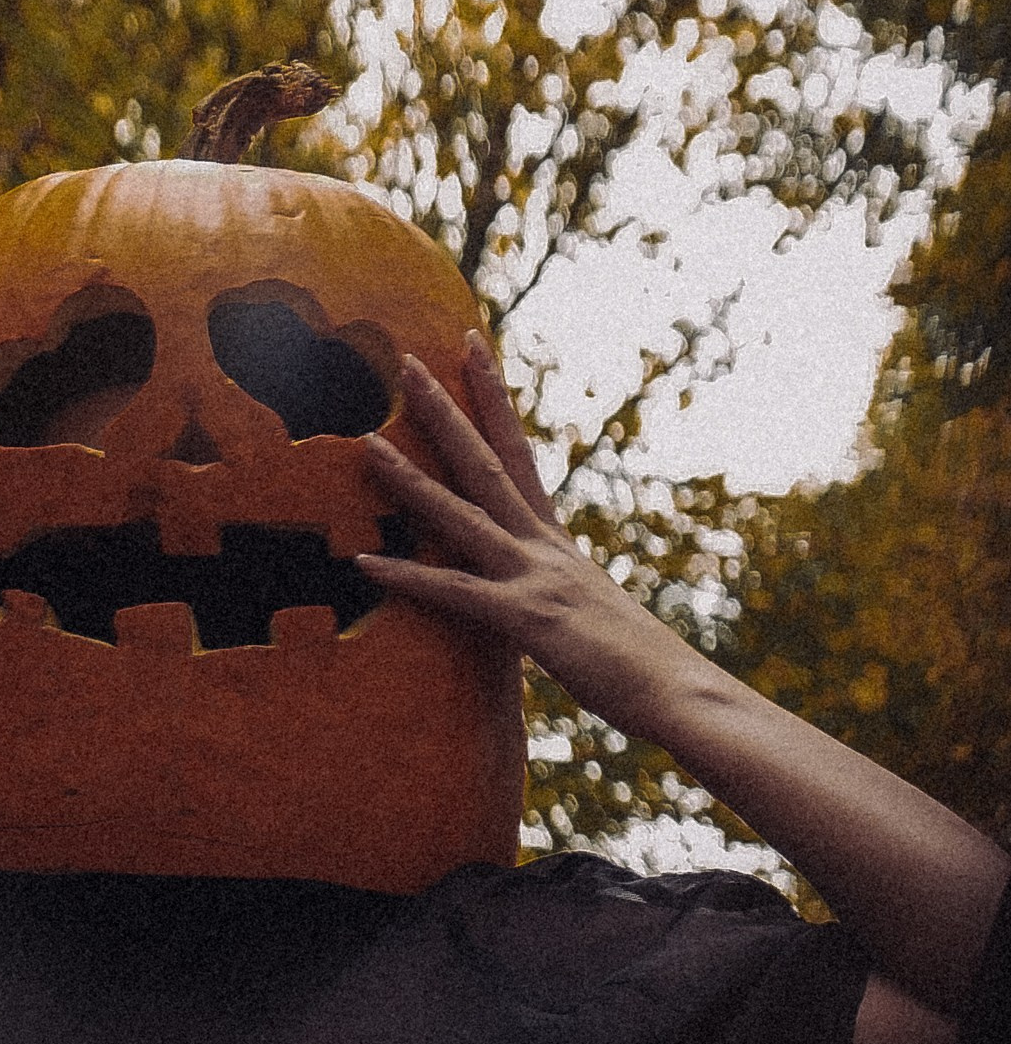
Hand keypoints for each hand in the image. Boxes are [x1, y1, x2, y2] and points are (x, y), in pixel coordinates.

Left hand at [357, 339, 694, 739]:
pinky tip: (365, 561)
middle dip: (446, 410)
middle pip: (488, 463)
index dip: (493, 402)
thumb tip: (544, 594)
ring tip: (365, 444)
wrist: (678, 692)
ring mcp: (536, 577)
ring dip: (411, 480)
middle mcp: (545, 546)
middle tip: (407, 361)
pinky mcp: (528, 619)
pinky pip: (455, 592)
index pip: (519, 455)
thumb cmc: (638, 666)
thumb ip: (557, 596)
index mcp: (557, 542)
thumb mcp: (587, 615)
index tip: (472, 351)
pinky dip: (409, 576)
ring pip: (463, 515)